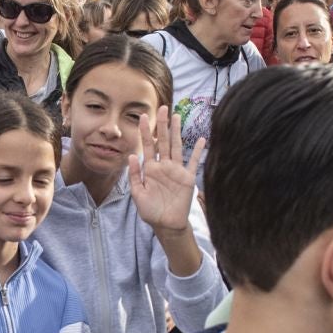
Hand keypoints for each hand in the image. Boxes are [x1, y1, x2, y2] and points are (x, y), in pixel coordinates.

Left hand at [130, 107, 205, 236]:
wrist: (166, 225)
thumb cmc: (151, 211)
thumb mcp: (138, 194)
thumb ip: (135, 176)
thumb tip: (131, 156)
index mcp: (150, 169)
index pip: (148, 146)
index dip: (146, 131)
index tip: (143, 116)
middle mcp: (164, 166)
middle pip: (163, 141)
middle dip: (162, 125)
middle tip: (163, 108)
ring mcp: (176, 171)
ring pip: (177, 147)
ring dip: (177, 132)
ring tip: (177, 117)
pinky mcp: (188, 178)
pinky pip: (193, 162)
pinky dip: (197, 151)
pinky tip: (201, 139)